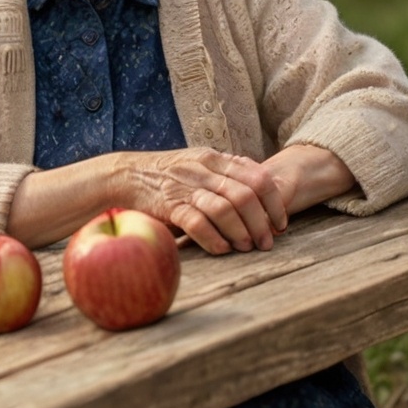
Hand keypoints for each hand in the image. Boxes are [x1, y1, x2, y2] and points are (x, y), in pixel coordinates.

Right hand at [123, 148, 288, 254]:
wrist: (126, 175)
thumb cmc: (168, 175)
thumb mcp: (198, 164)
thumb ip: (225, 172)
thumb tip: (259, 189)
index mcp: (214, 158)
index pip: (258, 177)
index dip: (274, 202)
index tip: (280, 222)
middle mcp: (203, 170)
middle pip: (246, 195)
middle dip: (262, 222)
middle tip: (267, 242)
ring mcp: (186, 187)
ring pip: (225, 209)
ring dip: (241, 232)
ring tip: (246, 247)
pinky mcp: (169, 205)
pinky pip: (197, 223)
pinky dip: (214, 239)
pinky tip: (222, 249)